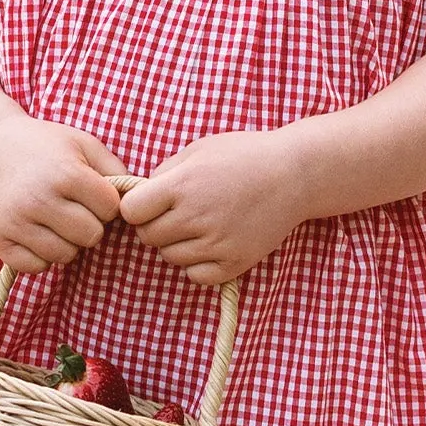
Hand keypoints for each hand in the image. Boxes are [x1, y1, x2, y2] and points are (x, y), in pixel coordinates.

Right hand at [0, 114, 129, 271]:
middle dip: (89, 224)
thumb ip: (115, 170)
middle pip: (90, 236)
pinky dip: (41, 256)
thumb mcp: (83, 143)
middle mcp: (39, 198)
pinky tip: (38, 233)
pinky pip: (36, 267)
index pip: (110, 210)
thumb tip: (138, 201)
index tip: (91, 192)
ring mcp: (15, 221)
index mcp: (65, 173)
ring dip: (67, 242)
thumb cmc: (45, 146)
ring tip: (56, 220)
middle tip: (74, 208)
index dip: (106, 203)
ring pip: (64, 255)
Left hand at [115, 132, 308, 286]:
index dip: (136, 207)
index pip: (131, 211)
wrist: (294, 173)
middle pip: (148, 237)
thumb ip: (164, 173)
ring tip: (199, 225)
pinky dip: (197, 264)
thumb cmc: (244, 155)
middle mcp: (197, 216)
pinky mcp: (236, 262)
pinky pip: (195, 275)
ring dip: (176, 244)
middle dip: (155, 225)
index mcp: (183, 184)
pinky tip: (210, 244)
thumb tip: (138, 197)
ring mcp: (217, 243)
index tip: (151, 202)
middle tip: (177, 212)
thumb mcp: (198, 149)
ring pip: (170, 257)